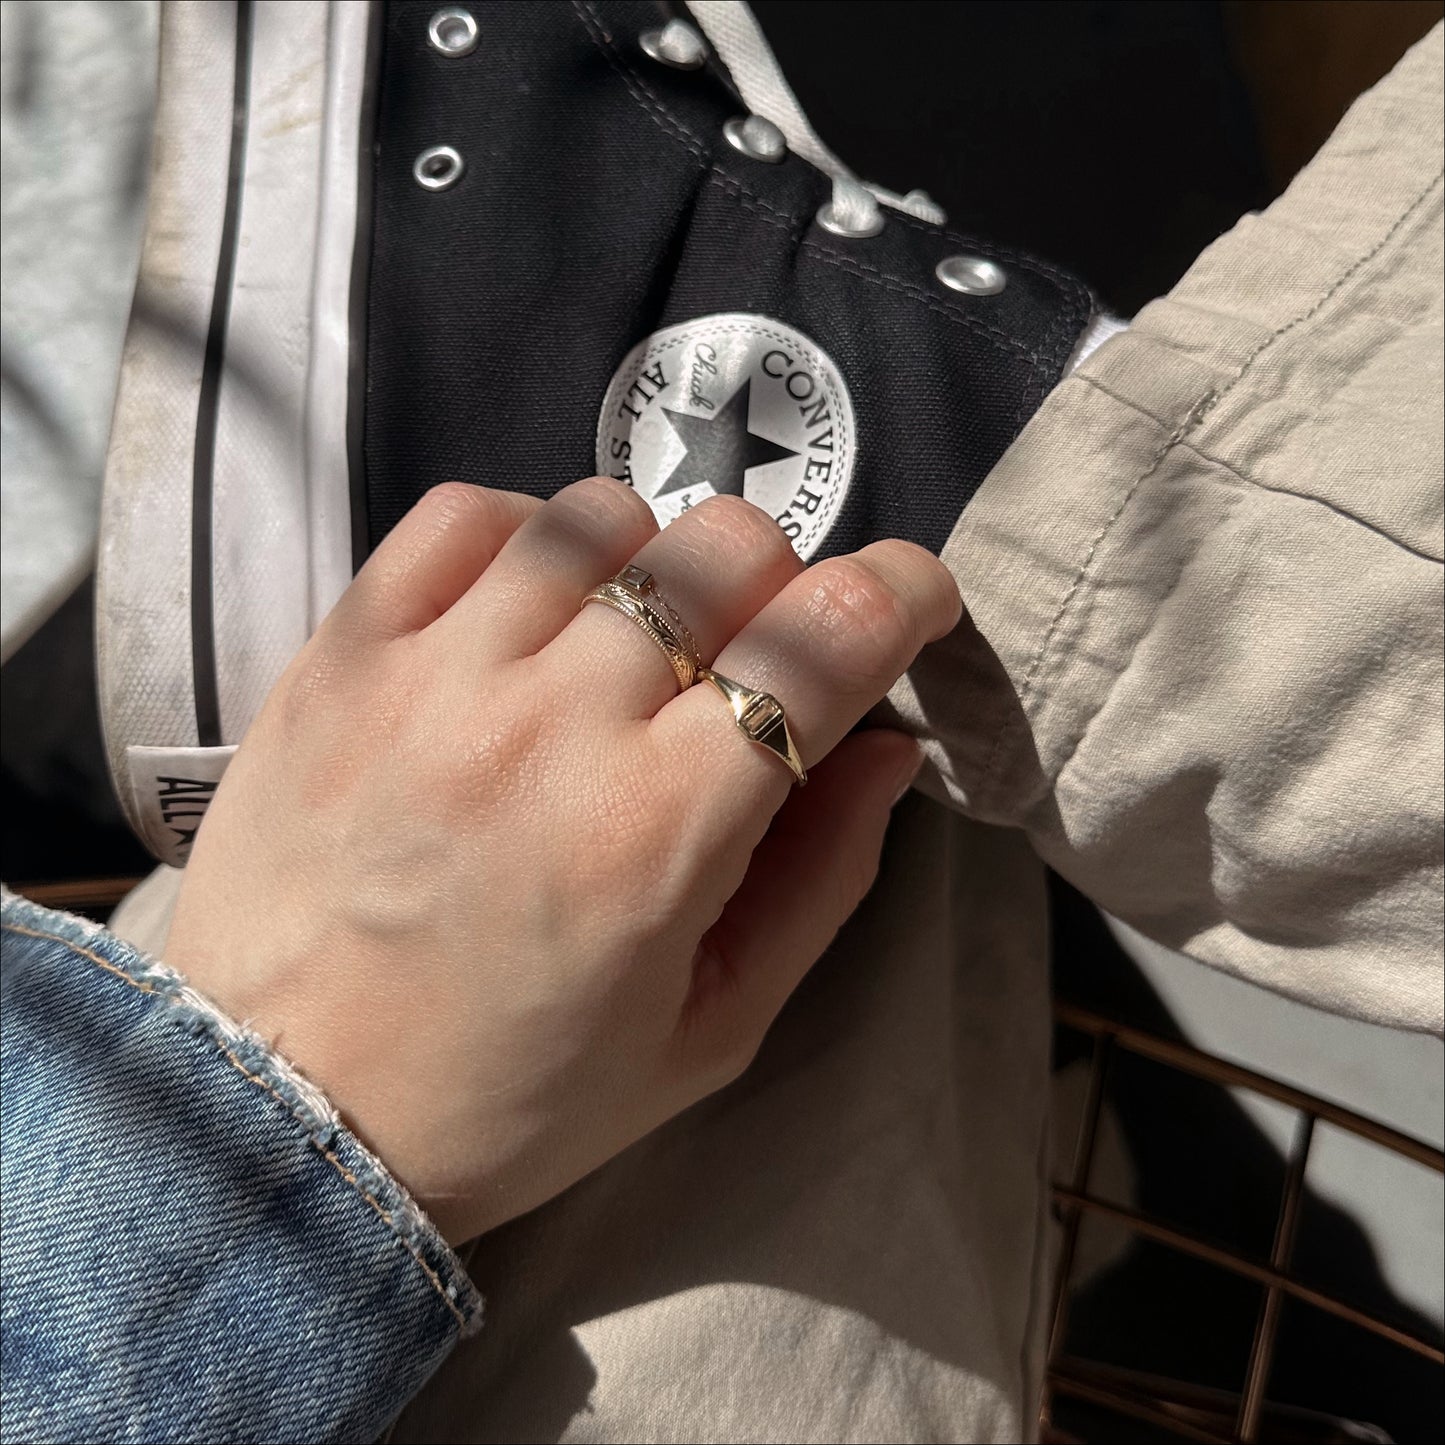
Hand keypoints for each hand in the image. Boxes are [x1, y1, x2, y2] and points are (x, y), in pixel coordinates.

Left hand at [165, 479, 961, 1242]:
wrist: (285, 1118)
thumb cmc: (513, 1096)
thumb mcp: (710, 1032)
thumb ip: (823, 881)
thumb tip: (892, 748)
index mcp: (661, 830)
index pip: (829, 635)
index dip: (905, 594)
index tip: (910, 607)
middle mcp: (554, 726)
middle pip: (730, 547)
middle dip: (783, 591)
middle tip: (750, 667)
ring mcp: (437, 674)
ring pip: (604, 516)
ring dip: (656, 566)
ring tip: (627, 646)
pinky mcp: (345, 653)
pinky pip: (463, 513)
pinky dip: (526, 535)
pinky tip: (525, 609)